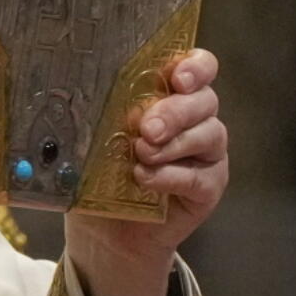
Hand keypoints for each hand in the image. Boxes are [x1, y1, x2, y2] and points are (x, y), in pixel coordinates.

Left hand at [64, 49, 226, 295]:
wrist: (105, 228)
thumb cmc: (100, 169)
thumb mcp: (95, 135)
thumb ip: (104, 113)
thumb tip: (87, 96)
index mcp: (171, 94)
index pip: (198, 67)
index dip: (194, 67)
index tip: (177, 77)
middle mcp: (196, 118)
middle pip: (204, 100)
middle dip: (174, 111)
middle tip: (145, 127)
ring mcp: (206, 153)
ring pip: (208, 135)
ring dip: (172, 143)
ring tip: (140, 152)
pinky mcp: (208, 187)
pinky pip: (198, 177)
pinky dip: (170, 176)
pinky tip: (143, 177)